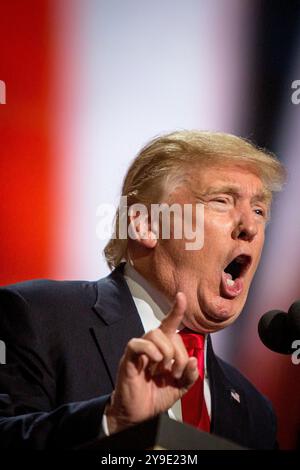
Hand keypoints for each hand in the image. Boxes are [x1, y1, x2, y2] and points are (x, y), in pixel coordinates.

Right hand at [105, 292, 198, 433]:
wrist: (139, 415)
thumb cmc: (155, 397)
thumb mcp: (180, 388)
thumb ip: (190, 375)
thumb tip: (194, 360)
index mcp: (164, 349)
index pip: (170, 324)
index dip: (176, 310)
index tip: (181, 296)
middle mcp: (151, 346)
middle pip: (168, 332)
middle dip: (179, 353)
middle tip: (177, 372)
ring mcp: (139, 351)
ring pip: (154, 333)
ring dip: (166, 352)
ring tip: (164, 370)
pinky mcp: (128, 358)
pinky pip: (138, 344)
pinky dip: (150, 351)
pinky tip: (154, 365)